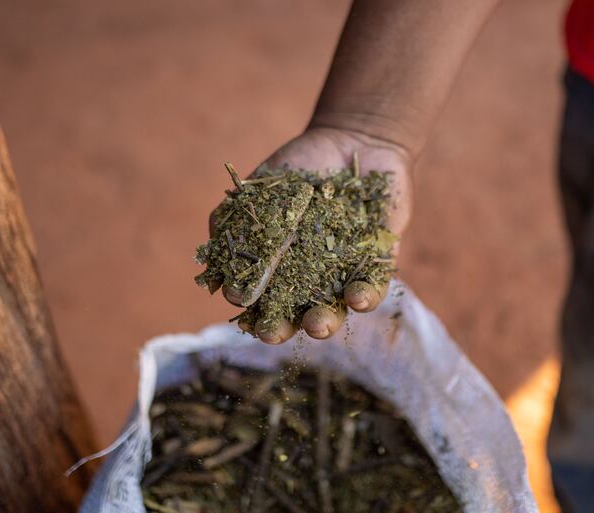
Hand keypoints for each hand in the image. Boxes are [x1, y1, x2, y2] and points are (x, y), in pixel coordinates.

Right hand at [209, 126, 412, 343]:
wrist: (353, 140)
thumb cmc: (299, 169)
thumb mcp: (257, 193)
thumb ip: (232, 226)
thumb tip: (216, 275)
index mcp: (278, 270)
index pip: (262, 302)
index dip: (252, 314)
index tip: (245, 315)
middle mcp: (310, 280)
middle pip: (293, 314)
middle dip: (283, 328)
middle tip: (275, 332)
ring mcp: (344, 274)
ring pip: (334, 309)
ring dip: (324, 322)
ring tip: (317, 325)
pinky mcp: (377, 264)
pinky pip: (373, 287)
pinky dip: (364, 296)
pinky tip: (356, 298)